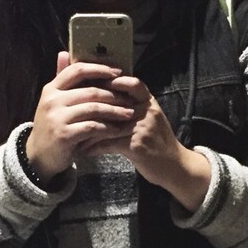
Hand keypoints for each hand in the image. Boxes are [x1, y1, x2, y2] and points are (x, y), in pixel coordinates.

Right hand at [26, 53, 135, 181]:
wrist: (39, 156)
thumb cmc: (53, 126)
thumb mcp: (54, 102)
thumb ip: (62, 80)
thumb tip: (65, 53)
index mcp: (51, 89)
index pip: (77, 70)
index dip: (99, 69)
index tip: (118, 72)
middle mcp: (52, 101)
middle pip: (90, 91)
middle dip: (114, 94)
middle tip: (130, 98)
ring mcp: (57, 118)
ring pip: (93, 109)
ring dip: (115, 111)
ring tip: (129, 114)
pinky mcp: (64, 135)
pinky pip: (92, 127)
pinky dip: (107, 128)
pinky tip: (117, 130)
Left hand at [80, 75, 211, 211]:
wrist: (175, 166)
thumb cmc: (157, 141)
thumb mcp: (150, 117)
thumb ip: (133, 105)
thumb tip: (109, 93)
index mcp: (149, 102)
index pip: (132, 83)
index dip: (112, 81)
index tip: (91, 83)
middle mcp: (147, 111)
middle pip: (115, 102)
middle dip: (92, 107)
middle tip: (72, 110)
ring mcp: (142, 128)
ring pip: (108, 124)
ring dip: (88, 130)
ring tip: (74, 133)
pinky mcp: (137, 146)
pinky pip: (109, 143)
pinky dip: (94, 147)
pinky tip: (84, 150)